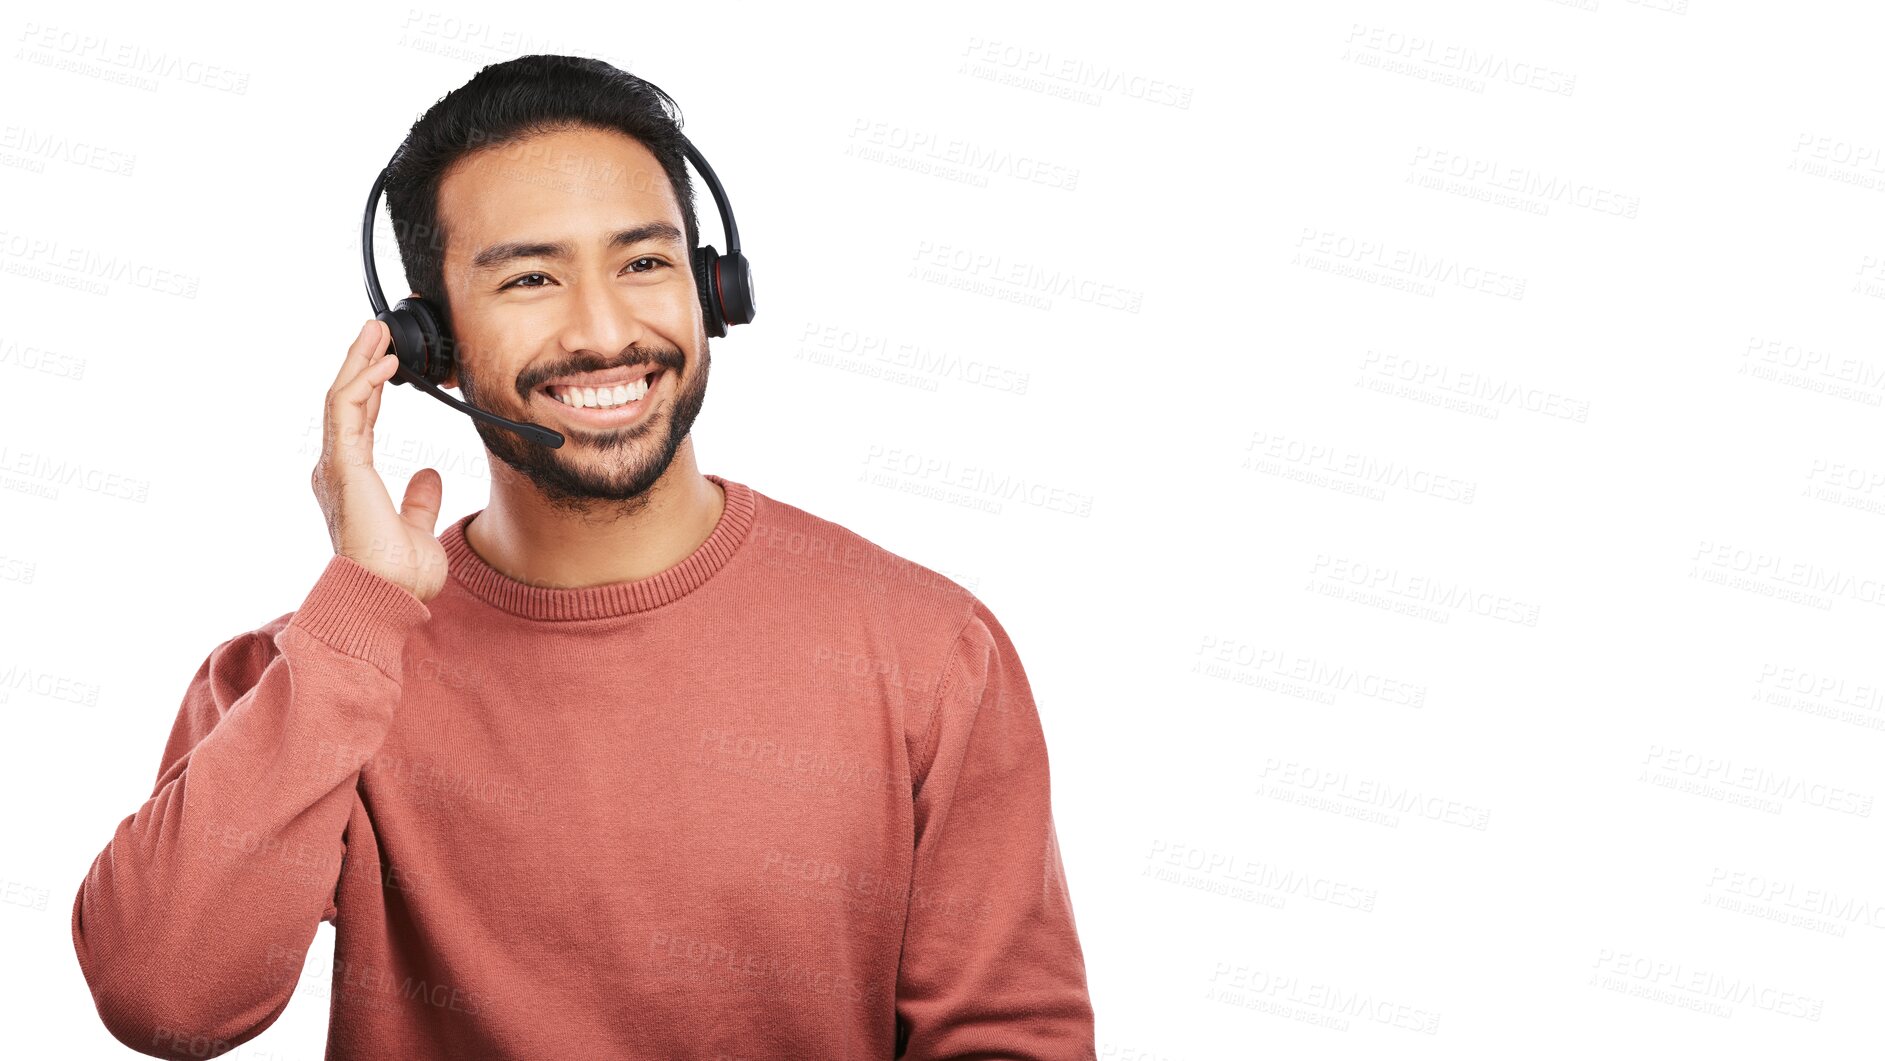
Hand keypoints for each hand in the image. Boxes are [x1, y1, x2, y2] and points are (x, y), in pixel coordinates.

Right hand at [310, 320, 446, 601]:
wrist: (386, 595)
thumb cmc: (398, 574)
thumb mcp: (417, 528)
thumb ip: (419, 500)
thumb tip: (429, 476)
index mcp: (352, 479)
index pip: (360, 421)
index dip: (372, 389)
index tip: (388, 363)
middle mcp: (338, 468)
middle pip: (346, 401)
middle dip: (362, 363)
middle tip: (378, 332)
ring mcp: (336, 465)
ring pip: (341, 398)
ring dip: (359, 362)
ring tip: (376, 333)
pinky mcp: (342, 466)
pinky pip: (346, 412)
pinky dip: (362, 383)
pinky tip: (381, 364)